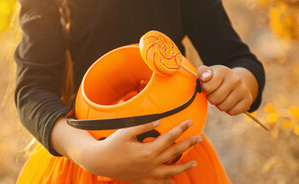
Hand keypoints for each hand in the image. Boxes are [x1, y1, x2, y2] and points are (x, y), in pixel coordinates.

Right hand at [82, 120, 202, 183]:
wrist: (98, 161)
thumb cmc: (111, 144)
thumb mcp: (126, 131)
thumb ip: (143, 126)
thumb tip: (159, 120)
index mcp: (148, 150)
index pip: (169, 138)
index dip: (181, 129)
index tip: (190, 122)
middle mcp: (150, 163)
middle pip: (174, 153)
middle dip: (189, 145)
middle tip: (200, 138)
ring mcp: (147, 174)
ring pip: (171, 171)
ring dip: (184, 166)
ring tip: (195, 162)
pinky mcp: (141, 180)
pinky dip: (167, 183)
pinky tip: (174, 182)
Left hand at [197, 65, 254, 114]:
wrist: (235, 80)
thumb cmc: (216, 78)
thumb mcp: (208, 72)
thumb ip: (202, 72)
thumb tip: (205, 77)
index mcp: (223, 71)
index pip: (207, 87)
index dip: (205, 90)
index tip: (208, 87)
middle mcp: (235, 79)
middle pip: (214, 99)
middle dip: (211, 98)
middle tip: (215, 93)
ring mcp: (243, 89)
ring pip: (223, 107)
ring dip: (219, 105)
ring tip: (222, 98)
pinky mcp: (248, 100)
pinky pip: (232, 112)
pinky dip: (228, 110)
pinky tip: (230, 102)